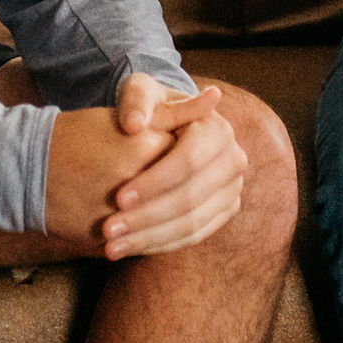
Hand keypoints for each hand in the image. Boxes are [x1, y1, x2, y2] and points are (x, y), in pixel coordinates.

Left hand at [44, 78, 245, 259]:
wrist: (166, 129)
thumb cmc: (148, 108)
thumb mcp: (139, 93)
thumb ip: (136, 102)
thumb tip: (135, 124)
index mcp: (217, 129)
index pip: (189, 161)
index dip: (154, 182)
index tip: (118, 198)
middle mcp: (233, 161)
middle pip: (191, 198)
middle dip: (147, 217)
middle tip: (109, 229)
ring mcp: (231, 190)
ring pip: (192, 223)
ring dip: (150, 238)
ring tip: (112, 246)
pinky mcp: (223, 212)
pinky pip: (193, 236)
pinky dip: (159, 245)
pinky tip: (128, 249)